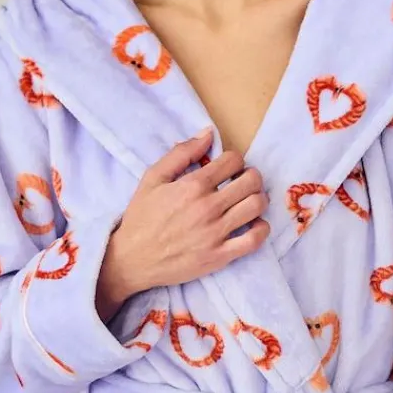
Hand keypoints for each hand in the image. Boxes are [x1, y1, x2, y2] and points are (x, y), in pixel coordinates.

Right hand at [96, 128, 269, 315]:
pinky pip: (254, 240)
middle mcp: (208, 207)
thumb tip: (208, 134)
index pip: (233, 160)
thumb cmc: (141, 217)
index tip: (228, 169)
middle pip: (251, 181)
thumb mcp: (152, 178)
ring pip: (257, 206)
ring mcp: (216, 233)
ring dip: (258, 199)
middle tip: (242, 182)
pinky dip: (261, 229)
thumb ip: (181, 153)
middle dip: (251, 176)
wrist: (132, 259)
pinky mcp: (220, 256)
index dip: (234, 160)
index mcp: (193, 185)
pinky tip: (253, 224)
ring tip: (248, 201)